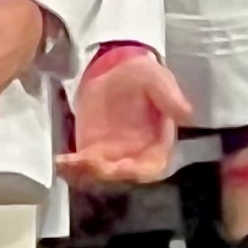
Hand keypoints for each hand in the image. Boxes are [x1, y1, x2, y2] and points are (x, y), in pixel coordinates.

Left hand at [62, 47, 186, 191]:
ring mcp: (112, 158)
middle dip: (103, 174)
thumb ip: (169, 96)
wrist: (113, 71)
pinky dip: (70, 169)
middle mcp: (136, 157)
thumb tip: (187, 114)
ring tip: (66, 164)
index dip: (137, 171)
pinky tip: (59, 162)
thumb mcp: (156, 79)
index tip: (121, 167)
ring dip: (83, 175)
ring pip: (99, 176)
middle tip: (84, 162)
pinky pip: (81, 168)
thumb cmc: (141, 76)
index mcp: (157, 145)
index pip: (151, 167)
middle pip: (121, 176)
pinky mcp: (90, 153)